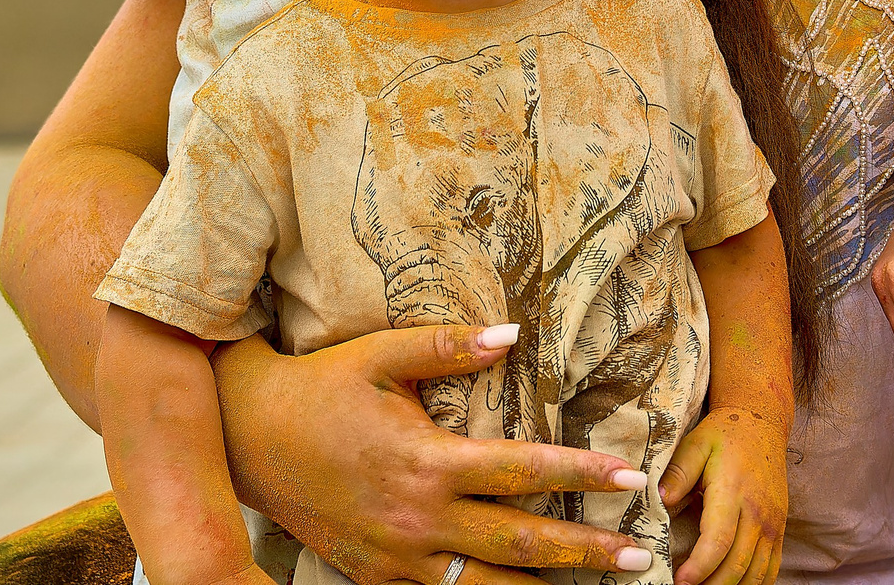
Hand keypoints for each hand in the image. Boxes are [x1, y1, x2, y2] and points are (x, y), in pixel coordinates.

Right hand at [213, 325, 655, 584]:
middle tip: (645, 553)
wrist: (248, 440)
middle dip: (589, 552)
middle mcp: (419, 519)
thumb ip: (447, 346)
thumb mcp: (379, 355)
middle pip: (522, 542)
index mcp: (426, 461)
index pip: (523, 471)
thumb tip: (511, 332)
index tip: (633, 479)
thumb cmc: (321, 389)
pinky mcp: (382, 579)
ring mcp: (400, 559)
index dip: (582, 474)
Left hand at [660, 405, 786, 584]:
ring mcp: (772, 524)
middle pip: (738, 565)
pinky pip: (771, 569)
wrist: (762, 424)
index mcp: (733, 492)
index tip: (680, 582)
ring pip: (757, 574)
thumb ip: (678, 472)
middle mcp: (758, 513)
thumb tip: (659, 500)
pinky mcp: (779, 529)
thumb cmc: (724, 435)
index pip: (719, 541)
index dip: (700, 568)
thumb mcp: (696, 444)